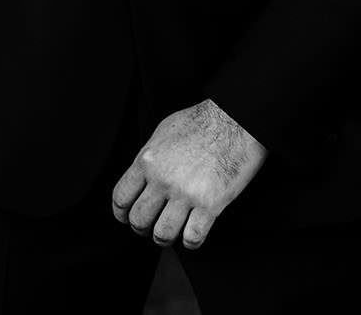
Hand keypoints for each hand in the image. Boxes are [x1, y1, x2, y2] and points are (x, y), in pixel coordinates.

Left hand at [111, 99, 266, 250]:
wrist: (239, 118)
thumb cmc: (206, 120)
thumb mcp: (166, 131)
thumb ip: (151, 157)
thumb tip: (143, 175)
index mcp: (148, 160)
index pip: (121, 198)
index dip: (122, 213)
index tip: (128, 216)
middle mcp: (163, 179)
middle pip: (139, 220)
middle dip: (143, 228)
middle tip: (152, 226)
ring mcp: (186, 193)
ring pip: (162, 234)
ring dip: (165, 238)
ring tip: (173, 232)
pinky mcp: (211, 204)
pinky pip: (193, 238)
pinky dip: (191, 241)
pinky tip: (194, 233)